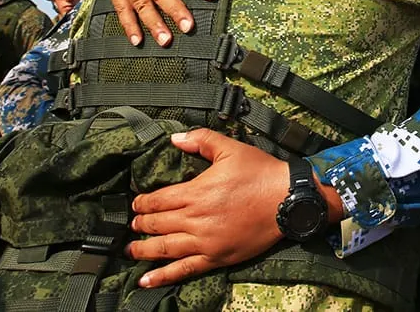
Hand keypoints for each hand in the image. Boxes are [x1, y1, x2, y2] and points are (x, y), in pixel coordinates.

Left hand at [127, 129, 341, 287]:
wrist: (289, 199)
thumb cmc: (261, 173)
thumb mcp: (231, 148)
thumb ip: (201, 140)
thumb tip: (175, 138)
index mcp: (196, 192)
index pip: (158, 199)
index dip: (143, 202)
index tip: (136, 203)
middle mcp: (196, 219)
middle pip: (157, 224)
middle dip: (141, 224)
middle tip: (133, 224)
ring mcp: (205, 241)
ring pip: (164, 248)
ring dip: (143, 249)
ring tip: (130, 250)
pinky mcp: (216, 257)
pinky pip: (183, 270)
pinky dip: (162, 276)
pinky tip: (145, 281)